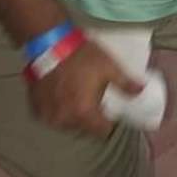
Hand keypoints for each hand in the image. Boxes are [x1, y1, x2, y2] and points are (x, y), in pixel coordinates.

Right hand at [28, 38, 143, 137]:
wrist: (50, 44)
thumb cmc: (82, 57)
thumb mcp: (109, 67)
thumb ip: (125, 83)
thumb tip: (141, 91)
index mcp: (84, 113)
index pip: (102, 131)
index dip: (108, 122)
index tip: (109, 110)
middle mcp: (65, 120)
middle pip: (83, 128)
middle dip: (89, 117)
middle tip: (92, 98)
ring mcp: (48, 116)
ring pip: (66, 123)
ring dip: (72, 114)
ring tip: (75, 95)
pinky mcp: (35, 109)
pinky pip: (51, 116)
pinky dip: (57, 110)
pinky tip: (61, 95)